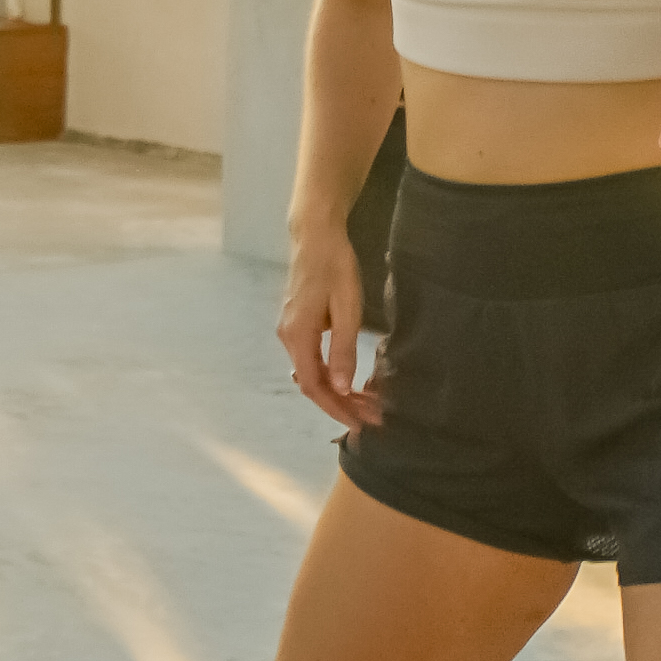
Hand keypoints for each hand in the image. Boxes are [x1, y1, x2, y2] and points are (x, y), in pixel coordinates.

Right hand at [277, 227, 378, 429]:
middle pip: (312, 384)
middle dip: (341, 404)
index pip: (314, 386)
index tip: (359, 424)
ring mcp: (291, 331)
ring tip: (365, 402)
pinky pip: (312, 359)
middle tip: (371, 417)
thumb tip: (340, 388)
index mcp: (299, 336)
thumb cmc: (334, 267)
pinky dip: (331, 374)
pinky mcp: (298, 325)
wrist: (315, 236)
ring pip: (312, 373)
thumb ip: (343, 349)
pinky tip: (349, 380)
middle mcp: (288, 338)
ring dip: (337, 391)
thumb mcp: (347, 309)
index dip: (336, 409)